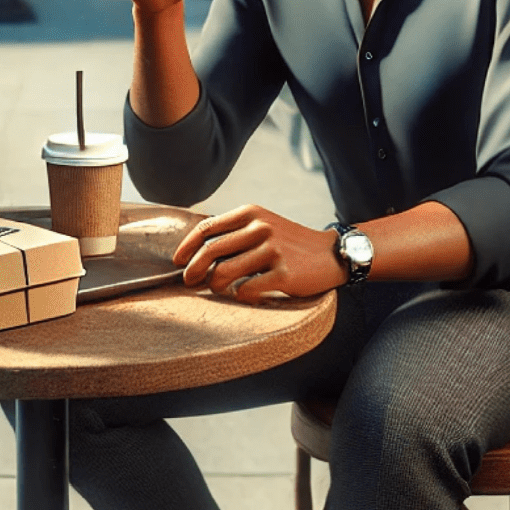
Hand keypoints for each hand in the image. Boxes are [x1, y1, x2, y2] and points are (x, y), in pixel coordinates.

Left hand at [172, 205, 346, 301]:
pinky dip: (239, 296)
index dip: (186, 247)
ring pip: (224, 273)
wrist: (331, 254)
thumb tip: (197, 250)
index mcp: (251, 213)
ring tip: (218, 289)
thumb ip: (235, 231)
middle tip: (189, 282)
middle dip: (193, 269)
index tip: (177, 261)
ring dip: (215, 286)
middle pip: (210, 251)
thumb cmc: (290, 242)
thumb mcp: (263, 224)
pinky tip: (243, 295)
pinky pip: (247, 290)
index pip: (206, 228)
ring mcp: (273, 250)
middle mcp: (260, 228)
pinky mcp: (284, 274)